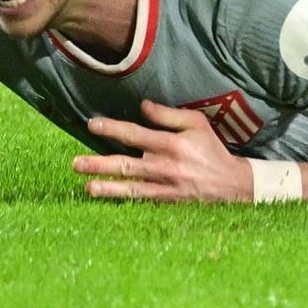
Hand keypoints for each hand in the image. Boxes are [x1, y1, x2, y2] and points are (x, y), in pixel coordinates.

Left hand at [73, 99, 250, 202]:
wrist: (231, 185)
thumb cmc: (212, 150)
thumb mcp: (196, 124)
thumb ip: (168, 115)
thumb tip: (143, 106)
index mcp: (172, 143)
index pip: (136, 134)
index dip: (112, 129)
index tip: (92, 124)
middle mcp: (165, 165)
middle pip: (126, 164)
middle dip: (99, 164)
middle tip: (76, 163)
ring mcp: (165, 187)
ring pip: (129, 186)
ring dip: (106, 187)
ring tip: (86, 186)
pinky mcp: (166, 201)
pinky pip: (140, 200)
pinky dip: (122, 199)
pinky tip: (107, 198)